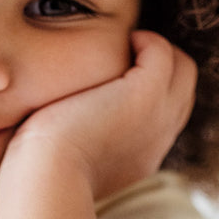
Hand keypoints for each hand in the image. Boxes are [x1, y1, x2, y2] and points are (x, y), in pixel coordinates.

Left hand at [3, 31, 196, 199]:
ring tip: (128, 44)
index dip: (148, 98)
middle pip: (180, 95)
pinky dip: (148, 41)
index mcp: (136, 161)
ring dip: (157, 52)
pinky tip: (126, 39)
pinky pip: (163, 55)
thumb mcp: (62, 168)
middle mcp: (154, 142)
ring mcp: (154, 119)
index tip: (118, 84)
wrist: (47, 179)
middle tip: (129, 56)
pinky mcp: (144, 96)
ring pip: (181, 72)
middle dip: (161, 70)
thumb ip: (71, 152)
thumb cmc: (38, 178)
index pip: (160, 122)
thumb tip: (56, 139)